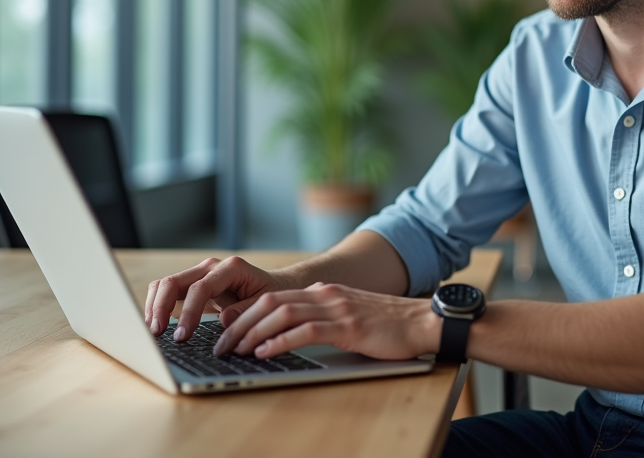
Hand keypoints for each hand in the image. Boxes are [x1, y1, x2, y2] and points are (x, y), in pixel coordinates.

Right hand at [144, 256, 291, 339]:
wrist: (274, 286)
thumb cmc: (270, 295)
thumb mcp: (264, 304)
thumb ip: (244, 311)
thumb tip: (223, 320)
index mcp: (231, 268)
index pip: (200, 288)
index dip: (188, 313)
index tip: (182, 336)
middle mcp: (211, 267)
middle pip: (174, 281)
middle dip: (161, 308)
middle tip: (157, 333)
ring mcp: (199, 274)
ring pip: (165, 284)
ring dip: (154, 306)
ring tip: (152, 331)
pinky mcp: (192, 285)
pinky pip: (167, 291)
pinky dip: (157, 306)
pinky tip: (156, 325)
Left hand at [211, 282, 440, 361]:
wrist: (423, 321)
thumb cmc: (388, 325)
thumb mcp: (349, 314)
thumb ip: (323, 317)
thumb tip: (291, 332)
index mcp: (324, 292)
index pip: (273, 298)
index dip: (245, 314)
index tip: (226, 332)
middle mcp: (326, 294)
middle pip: (270, 303)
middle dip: (240, 324)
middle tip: (220, 344)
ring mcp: (337, 308)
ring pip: (282, 313)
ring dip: (253, 333)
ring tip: (235, 350)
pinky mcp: (348, 326)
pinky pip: (306, 331)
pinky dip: (280, 341)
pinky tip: (265, 352)